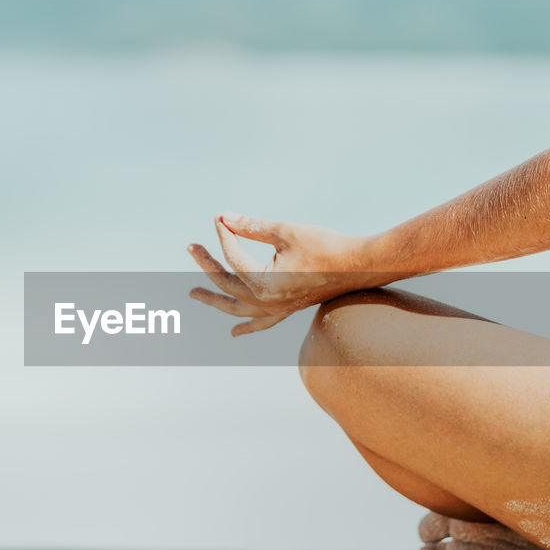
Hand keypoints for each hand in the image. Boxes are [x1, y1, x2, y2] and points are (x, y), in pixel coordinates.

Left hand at [186, 213, 376, 335]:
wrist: (359, 266)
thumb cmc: (324, 246)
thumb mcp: (285, 231)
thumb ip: (252, 226)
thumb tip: (224, 217)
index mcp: (264, 283)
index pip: (234, 257)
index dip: (225, 235)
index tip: (220, 217)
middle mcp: (267, 302)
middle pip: (227, 283)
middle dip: (206, 264)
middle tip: (191, 247)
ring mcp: (277, 309)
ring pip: (238, 308)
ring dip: (215, 300)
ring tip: (193, 295)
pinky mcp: (288, 309)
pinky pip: (261, 323)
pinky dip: (246, 326)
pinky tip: (234, 331)